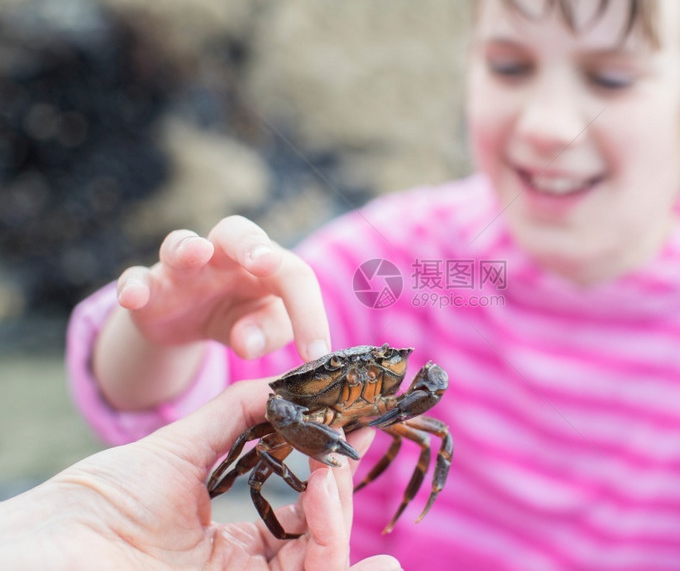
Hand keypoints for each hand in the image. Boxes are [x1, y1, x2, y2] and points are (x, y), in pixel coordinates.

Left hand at [0, 380, 399, 569]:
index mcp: (236, 541)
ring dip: (339, 522)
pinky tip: (372, 554)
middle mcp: (247, 569)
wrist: (54, 546)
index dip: (329, 473)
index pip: (304, 511)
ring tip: (330, 478)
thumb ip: (239, 414)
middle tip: (339, 451)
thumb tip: (288, 381)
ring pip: (322, 564)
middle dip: (338, 493)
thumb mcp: (181, 448)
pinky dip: (339, 564)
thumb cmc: (104, 500)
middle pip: (320, 538)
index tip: (351, 429)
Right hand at [117, 215, 329, 360]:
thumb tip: (246, 343)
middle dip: (252, 244)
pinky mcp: (148, 287)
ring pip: (181, 242)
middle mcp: (225, 255)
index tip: (315, 353)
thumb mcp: (263, 329)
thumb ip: (267, 333)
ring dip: (189, 246)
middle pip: (237, 231)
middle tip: (266, 263)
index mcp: (266, 264)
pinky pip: (135, 278)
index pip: (294, 276)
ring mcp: (183, 268)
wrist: (189, 323)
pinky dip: (133, 285)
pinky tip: (134, 297)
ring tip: (197, 252)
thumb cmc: (242, 317)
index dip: (308, 312)